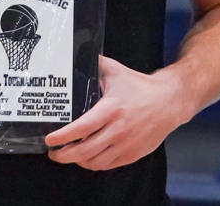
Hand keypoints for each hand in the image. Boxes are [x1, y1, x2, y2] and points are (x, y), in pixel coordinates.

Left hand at [44, 56, 187, 170]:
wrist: (169, 101)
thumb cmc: (141, 87)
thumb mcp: (116, 71)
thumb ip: (96, 65)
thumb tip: (77, 54)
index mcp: (111, 109)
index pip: (81, 128)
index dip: (62, 137)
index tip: (49, 140)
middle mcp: (117, 130)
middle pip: (84, 150)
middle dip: (64, 155)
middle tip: (53, 153)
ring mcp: (125, 145)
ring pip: (95, 162)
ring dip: (78, 162)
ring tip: (68, 156)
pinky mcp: (132, 154)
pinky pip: (108, 165)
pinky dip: (94, 164)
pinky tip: (87, 159)